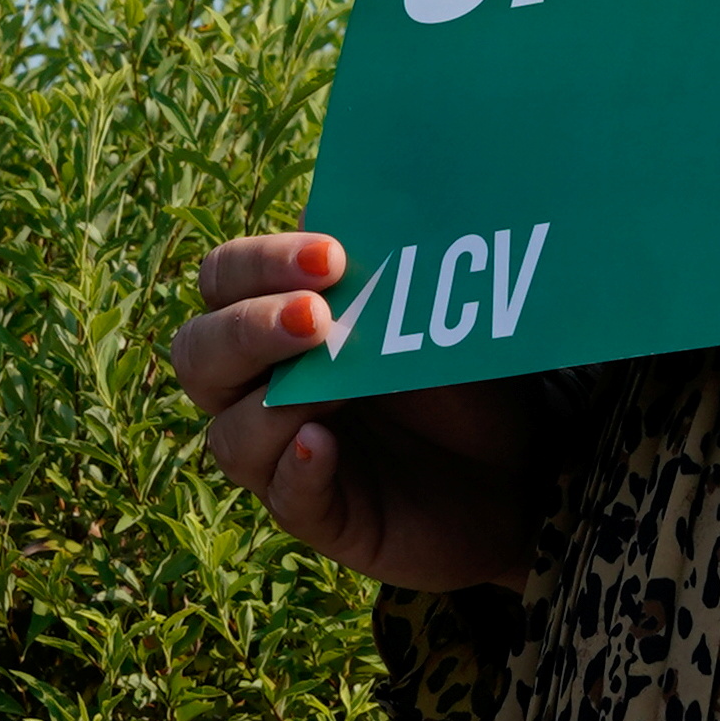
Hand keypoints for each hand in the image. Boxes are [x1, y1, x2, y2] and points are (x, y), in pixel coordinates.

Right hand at [166, 233, 549, 587]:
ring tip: (334, 383)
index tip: (330, 256)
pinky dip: (296, 469)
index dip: (259, 264)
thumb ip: (385, 267)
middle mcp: (258, 388)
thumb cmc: (460, 380)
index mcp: (273, 321)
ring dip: (272, 404)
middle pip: (198, 355)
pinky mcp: (319, 514)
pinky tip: (322, 443)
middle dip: (248, 330)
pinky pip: (284, 498)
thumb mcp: (430, 314)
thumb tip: (346, 206)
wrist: (521, 472)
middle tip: (316, 317)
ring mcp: (281, 457)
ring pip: (228, 434)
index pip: (224, 281)